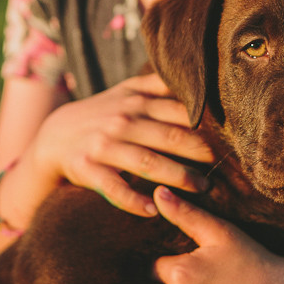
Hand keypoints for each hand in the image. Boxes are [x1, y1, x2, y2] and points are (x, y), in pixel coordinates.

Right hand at [28, 74, 214, 216]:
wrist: (51, 137)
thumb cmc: (101, 115)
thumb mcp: (126, 92)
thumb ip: (158, 84)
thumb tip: (193, 72)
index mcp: (137, 102)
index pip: (179, 112)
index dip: (207, 125)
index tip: (232, 137)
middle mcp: (122, 121)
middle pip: (170, 137)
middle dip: (200, 153)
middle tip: (226, 167)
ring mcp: (104, 146)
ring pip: (147, 162)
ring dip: (177, 177)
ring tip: (202, 190)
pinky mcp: (86, 169)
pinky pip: (112, 188)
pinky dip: (132, 200)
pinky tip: (153, 211)